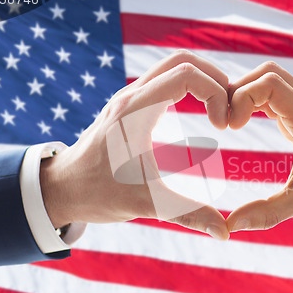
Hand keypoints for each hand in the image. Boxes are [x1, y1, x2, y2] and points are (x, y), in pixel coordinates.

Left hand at [40, 50, 229, 239]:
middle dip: (214, 78)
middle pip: (183, 60)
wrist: (62, 188)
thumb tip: (224, 232)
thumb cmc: (98, 194)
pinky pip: (165, 79)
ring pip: (173, 66)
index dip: (215, 93)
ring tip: (220, 108)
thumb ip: (188, 214)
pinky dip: (189, 86)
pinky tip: (200, 110)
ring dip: (202, 80)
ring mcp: (130, 97)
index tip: (222, 126)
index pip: (186, 74)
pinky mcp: (130, 104)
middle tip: (229, 108)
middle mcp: (132, 96)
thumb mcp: (146, 204)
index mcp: (136, 111)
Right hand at [226, 62, 292, 231]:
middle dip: (240, 90)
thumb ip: (266, 214)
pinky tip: (244, 120)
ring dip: (247, 92)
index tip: (231, 128)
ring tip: (232, 120)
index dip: (242, 98)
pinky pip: (276, 91)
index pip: (270, 83)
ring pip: (273, 77)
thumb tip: (230, 226)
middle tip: (226, 121)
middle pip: (269, 72)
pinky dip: (255, 99)